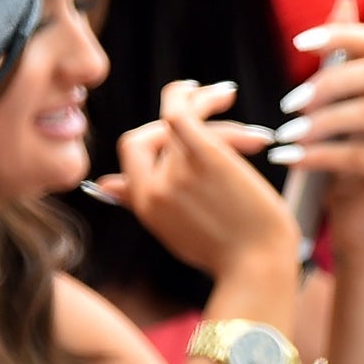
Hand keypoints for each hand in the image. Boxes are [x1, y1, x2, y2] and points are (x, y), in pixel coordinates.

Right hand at [90, 80, 298, 281]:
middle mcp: (154, 186)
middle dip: (177, 117)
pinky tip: (220, 93)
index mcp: (144, 204)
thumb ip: (140, 202)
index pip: (131, 151)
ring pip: (179, 118)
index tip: (175, 129)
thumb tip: (105, 184)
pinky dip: (196, 97)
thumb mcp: (172, 230)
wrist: (258, 270)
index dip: (152, 134)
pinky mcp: (203, 157)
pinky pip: (182, 112)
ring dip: (205, 103)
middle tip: (209, 110)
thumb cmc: (227, 254)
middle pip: (155, 131)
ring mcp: (176, 171)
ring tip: (228, 97)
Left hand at [270, 0, 363, 253]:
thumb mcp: (328, 115)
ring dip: (322, 122)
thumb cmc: (335, 171)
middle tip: (287, 105)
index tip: (299, 43)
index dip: (338, 36)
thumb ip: (332, 67)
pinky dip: (320, 155)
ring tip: (286, 135)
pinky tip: (289, 158)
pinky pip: (362, 156)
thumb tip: (343, 1)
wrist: (356, 231)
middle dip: (326, 84)